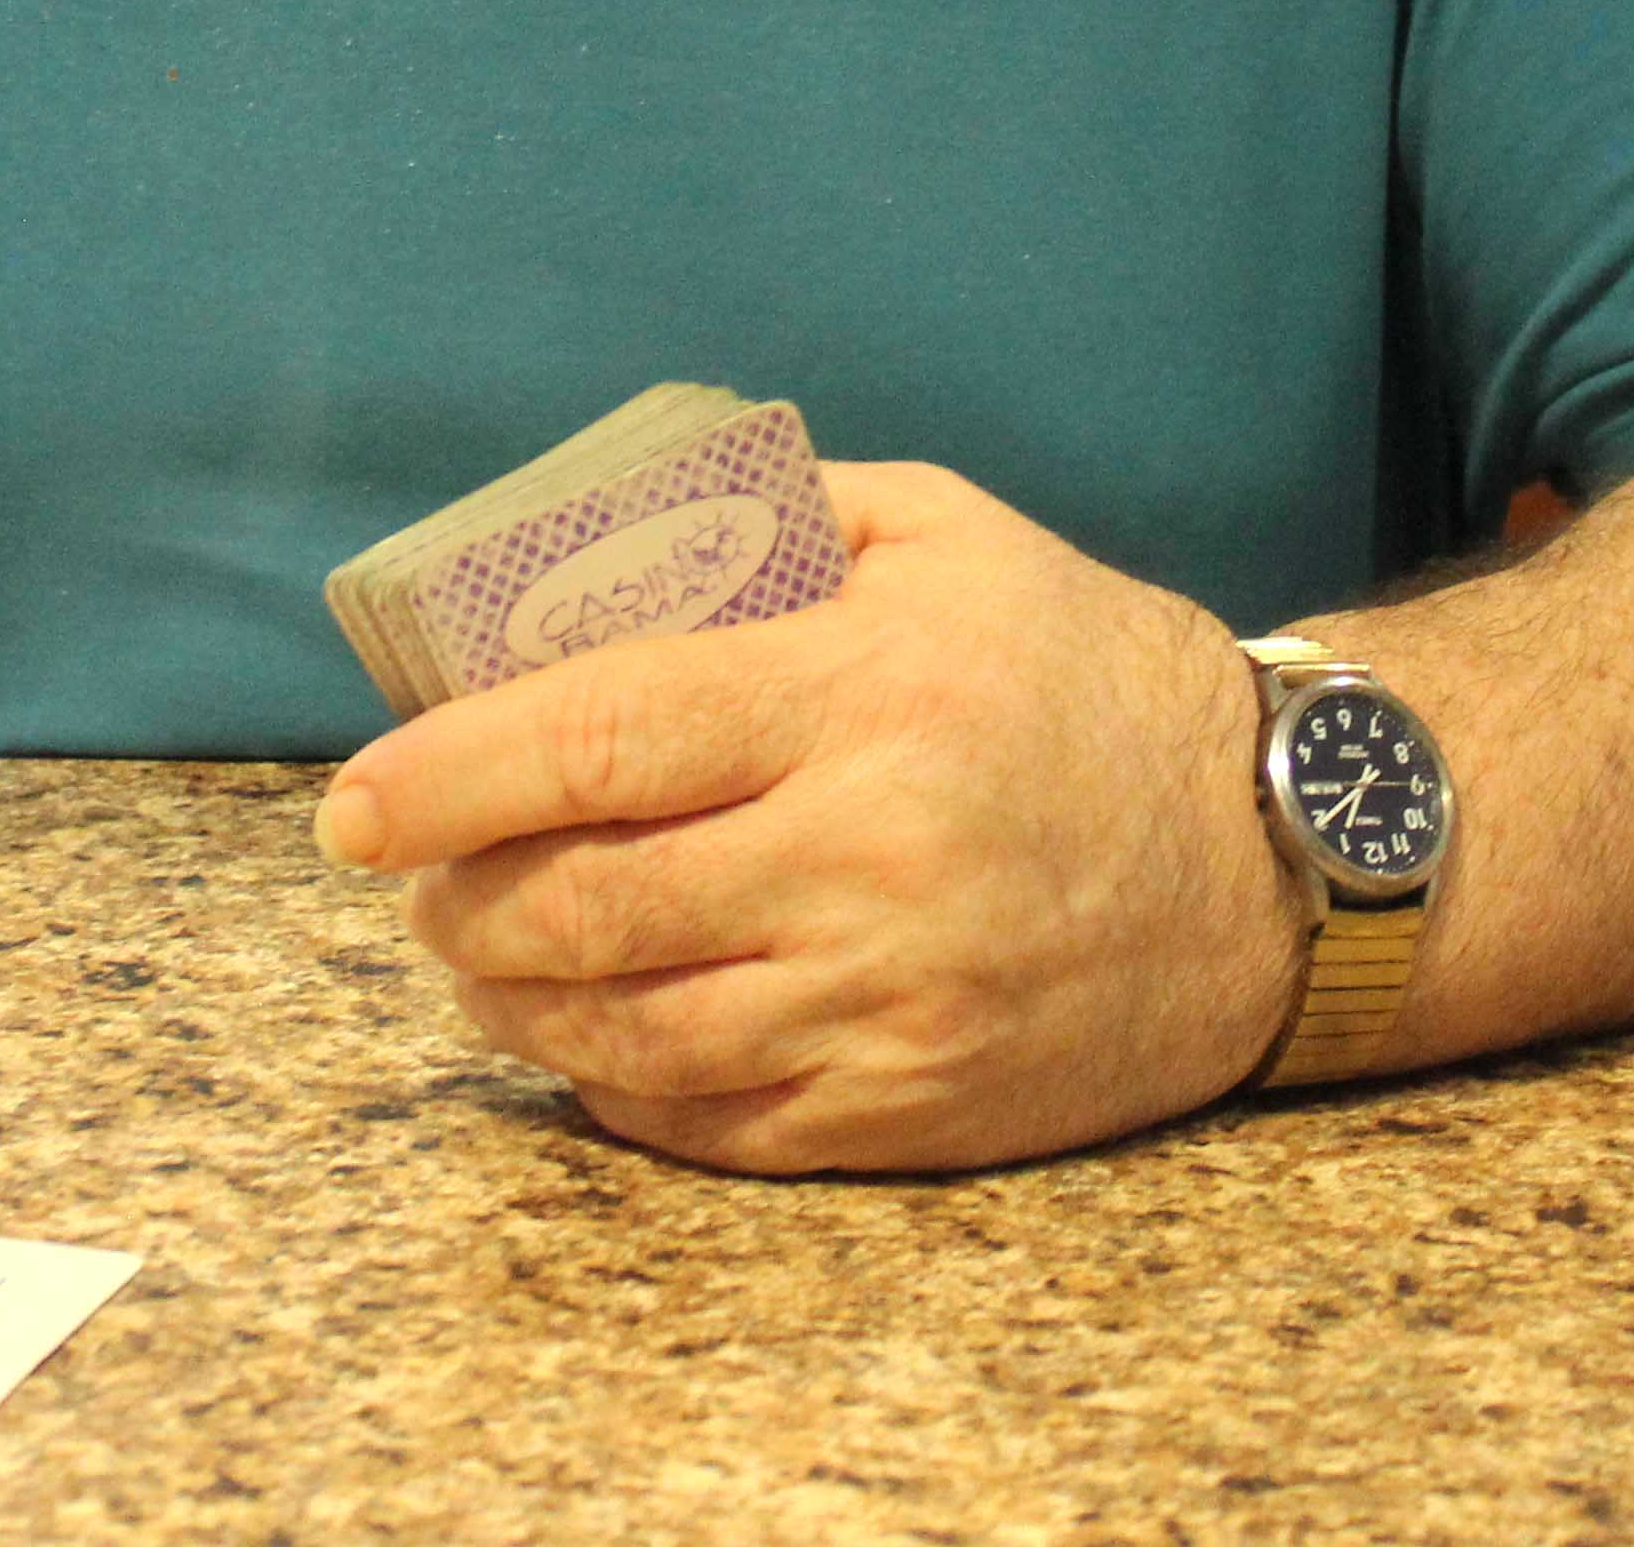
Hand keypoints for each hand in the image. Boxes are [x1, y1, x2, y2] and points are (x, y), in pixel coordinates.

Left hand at [314, 461, 1301, 1173]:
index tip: (355, 801)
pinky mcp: (911, 1107)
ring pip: (622, 1028)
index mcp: (864, 693)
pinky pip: (707, 1120)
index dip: (447, 776)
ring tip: (476, 952)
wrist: (1278, 859)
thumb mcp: (950, 533)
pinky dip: (611, 1082)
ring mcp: (888, 998)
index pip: (598, 740)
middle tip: (419, 877)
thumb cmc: (1090, 675)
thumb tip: (592, 531)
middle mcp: (869, 854)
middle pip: (580, 903)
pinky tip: (586, 1033)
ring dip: (511, 998)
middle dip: (456, 898)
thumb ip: (774, 514)